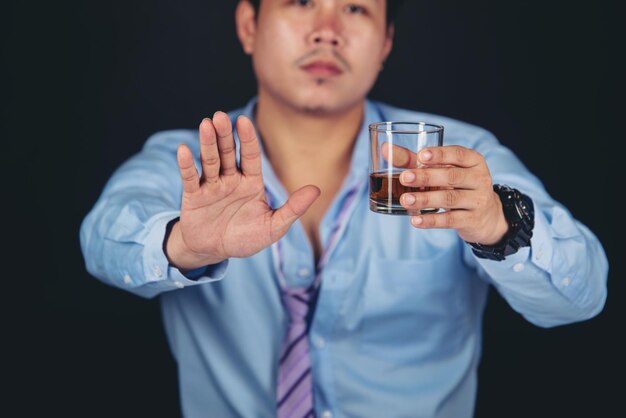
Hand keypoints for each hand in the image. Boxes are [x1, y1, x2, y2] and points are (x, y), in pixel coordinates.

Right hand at [166, 112, 319, 269]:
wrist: (215, 252)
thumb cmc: (245, 238)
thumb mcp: (273, 227)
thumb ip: (293, 209)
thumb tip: (316, 190)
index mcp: (251, 182)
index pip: (251, 156)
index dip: (248, 139)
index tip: (244, 120)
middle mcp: (231, 179)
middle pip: (228, 153)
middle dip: (225, 134)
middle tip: (220, 115)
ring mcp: (211, 186)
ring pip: (210, 160)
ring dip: (207, 143)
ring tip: (206, 124)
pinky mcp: (194, 196)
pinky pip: (191, 178)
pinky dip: (187, 164)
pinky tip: (185, 150)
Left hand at [394, 145, 508, 244]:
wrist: (486, 216)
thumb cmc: (457, 186)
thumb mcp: (442, 170)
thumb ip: (414, 160)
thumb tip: (385, 149)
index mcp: (473, 161)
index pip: (458, 154)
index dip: (440, 154)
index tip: (421, 155)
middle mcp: (479, 178)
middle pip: (452, 176)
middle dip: (427, 177)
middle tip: (404, 178)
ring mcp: (478, 200)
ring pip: (450, 198)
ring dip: (425, 199)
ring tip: (405, 200)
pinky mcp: (472, 220)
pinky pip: (450, 220)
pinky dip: (431, 220)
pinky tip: (415, 220)